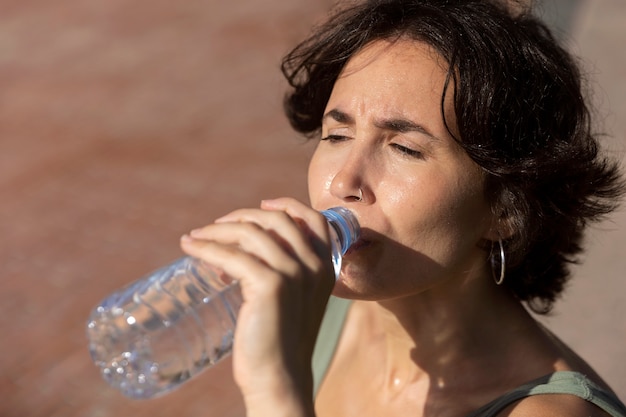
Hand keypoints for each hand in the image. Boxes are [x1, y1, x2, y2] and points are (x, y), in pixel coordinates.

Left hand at [180, 198, 333, 415]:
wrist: (279, 377)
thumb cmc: (280, 341)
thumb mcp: (294, 299)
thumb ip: (285, 273)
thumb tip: (244, 249)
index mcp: (325, 267)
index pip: (314, 219)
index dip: (288, 205)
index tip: (262, 206)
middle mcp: (314, 266)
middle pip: (277, 220)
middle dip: (242, 216)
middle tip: (216, 226)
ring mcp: (294, 273)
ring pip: (251, 233)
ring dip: (218, 230)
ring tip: (196, 237)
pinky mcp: (271, 285)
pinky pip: (232, 255)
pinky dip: (207, 247)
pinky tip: (190, 248)